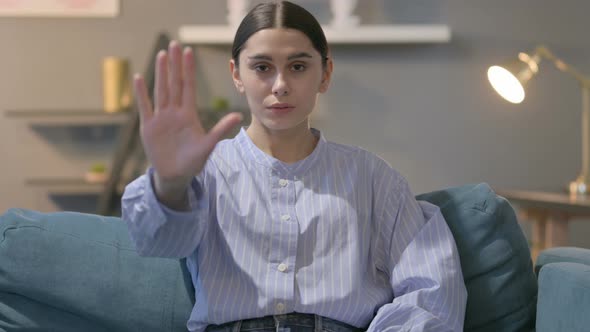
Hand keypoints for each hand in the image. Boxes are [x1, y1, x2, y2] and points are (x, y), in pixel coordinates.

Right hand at [134, 40, 242, 198]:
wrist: (175, 175)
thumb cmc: (193, 161)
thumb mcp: (208, 145)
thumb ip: (220, 129)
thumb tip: (238, 116)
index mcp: (188, 114)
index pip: (189, 87)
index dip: (188, 69)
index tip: (189, 51)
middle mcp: (174, 112)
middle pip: (174, 83)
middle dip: (174, 64)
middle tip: (174, 44)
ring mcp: (160, 118)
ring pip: (160, 91)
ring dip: (160, 73)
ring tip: (161, 54)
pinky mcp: (148, 127)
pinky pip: (145, 107)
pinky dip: (141, 94)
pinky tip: (139, 77)